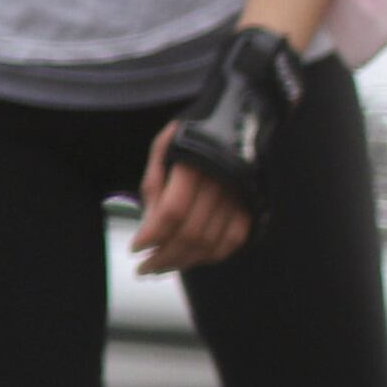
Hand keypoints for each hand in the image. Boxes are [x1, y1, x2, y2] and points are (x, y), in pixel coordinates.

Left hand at [131, 128, 258, 272]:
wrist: (243, 119)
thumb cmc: (197, 133)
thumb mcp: (166, 147)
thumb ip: (154, 183)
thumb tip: (149, 225)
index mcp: (195, 164)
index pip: (172, 212)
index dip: (152, 235)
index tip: (135, 248)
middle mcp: (220, 183)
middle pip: (190, 234)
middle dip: (163, 257)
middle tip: (144, 267)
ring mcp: (239, 197)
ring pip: (210, 244)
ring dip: (182, 262)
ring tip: (161, 267)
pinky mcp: (251, 206)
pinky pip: (231, 242)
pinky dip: (210, 257)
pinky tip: (190, 259)